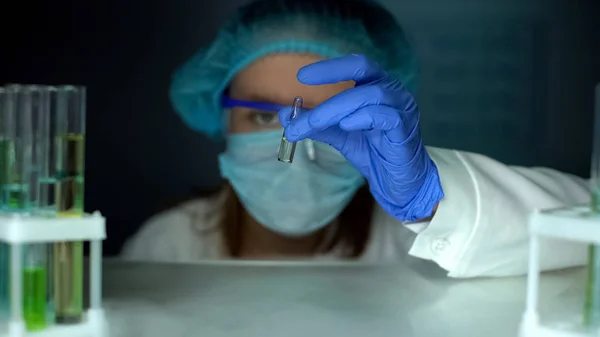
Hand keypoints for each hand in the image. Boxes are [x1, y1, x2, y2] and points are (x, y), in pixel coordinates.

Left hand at [279, 54, 442, 221]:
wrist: (398, 181)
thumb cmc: (373, 151)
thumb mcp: (339, 134)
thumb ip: (316, 124)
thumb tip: (285, 115)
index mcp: (376, 86)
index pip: (356, 64)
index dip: (330, 67)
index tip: (302, 76)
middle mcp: (392, 90)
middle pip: (363, 69)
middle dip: (332, 74)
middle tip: (302, 88)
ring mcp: (402, 108)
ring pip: (371, 95)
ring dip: (337, 106)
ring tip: (315, 121)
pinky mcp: (406, 129)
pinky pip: (387, 116)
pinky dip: (363, 117)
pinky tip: (346, 125)